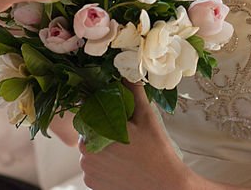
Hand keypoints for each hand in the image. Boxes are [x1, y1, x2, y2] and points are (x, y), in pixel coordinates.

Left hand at [79, 82, 193, 189]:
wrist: (165, 186)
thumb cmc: (157, 152)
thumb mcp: (146, 117)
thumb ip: (133, 91)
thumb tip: (128, 71)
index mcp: (93, 136)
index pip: (88, 115)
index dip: (103, 112)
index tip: (119, 116)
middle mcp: (85, 156)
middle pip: (90, 133)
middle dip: (105, 129)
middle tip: (127, 132)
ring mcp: (89, 173)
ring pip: (92, 151)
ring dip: (104, 147)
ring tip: (127, 149)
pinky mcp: (94, 186)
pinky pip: (95, 168)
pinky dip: (105, 164)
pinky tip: (123, 162)